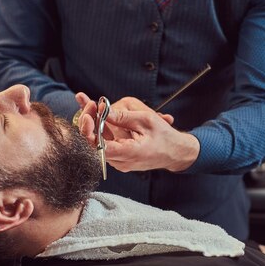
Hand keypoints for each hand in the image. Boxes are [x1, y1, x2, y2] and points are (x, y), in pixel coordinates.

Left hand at [75, 93, 197, 171]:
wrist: (175, 152)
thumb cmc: (165, 137)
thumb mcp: (146, 120)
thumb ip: (122, 116)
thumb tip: (102, 109)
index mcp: (128, 153)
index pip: (98, 147)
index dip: (89, 130)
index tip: (89, 113)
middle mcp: (120, 161)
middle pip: (93, 144)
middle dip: (89, 122)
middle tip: (89, 104)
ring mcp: (119, 161)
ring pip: (97, 143)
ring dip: (93, 124)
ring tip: (90, 104)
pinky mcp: (119, 157)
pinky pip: (104, 143)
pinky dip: (99, 128)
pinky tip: (96, 113)